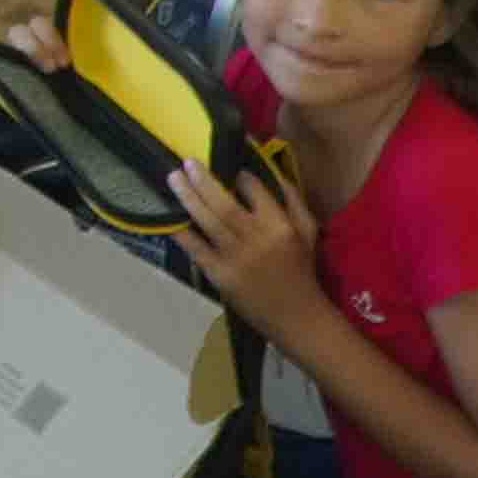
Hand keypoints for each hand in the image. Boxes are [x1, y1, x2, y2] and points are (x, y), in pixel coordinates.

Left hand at [178, 159, 326, 331]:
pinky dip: (182, 233)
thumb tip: (274, 172)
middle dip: (204, 181)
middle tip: (188, 162)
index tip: (228, 167)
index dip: (240, 177)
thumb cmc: (301, 270)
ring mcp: (235, 257)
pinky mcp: (220, 275)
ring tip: (173, 178)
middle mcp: (256, 239)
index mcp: (280, 227)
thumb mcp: (308, 233)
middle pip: (225, 204)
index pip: (256, 192)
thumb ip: (294, 202)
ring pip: (209, 222)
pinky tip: (169, 217)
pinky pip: (197, 249)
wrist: (296, 315)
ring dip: (188, 198)